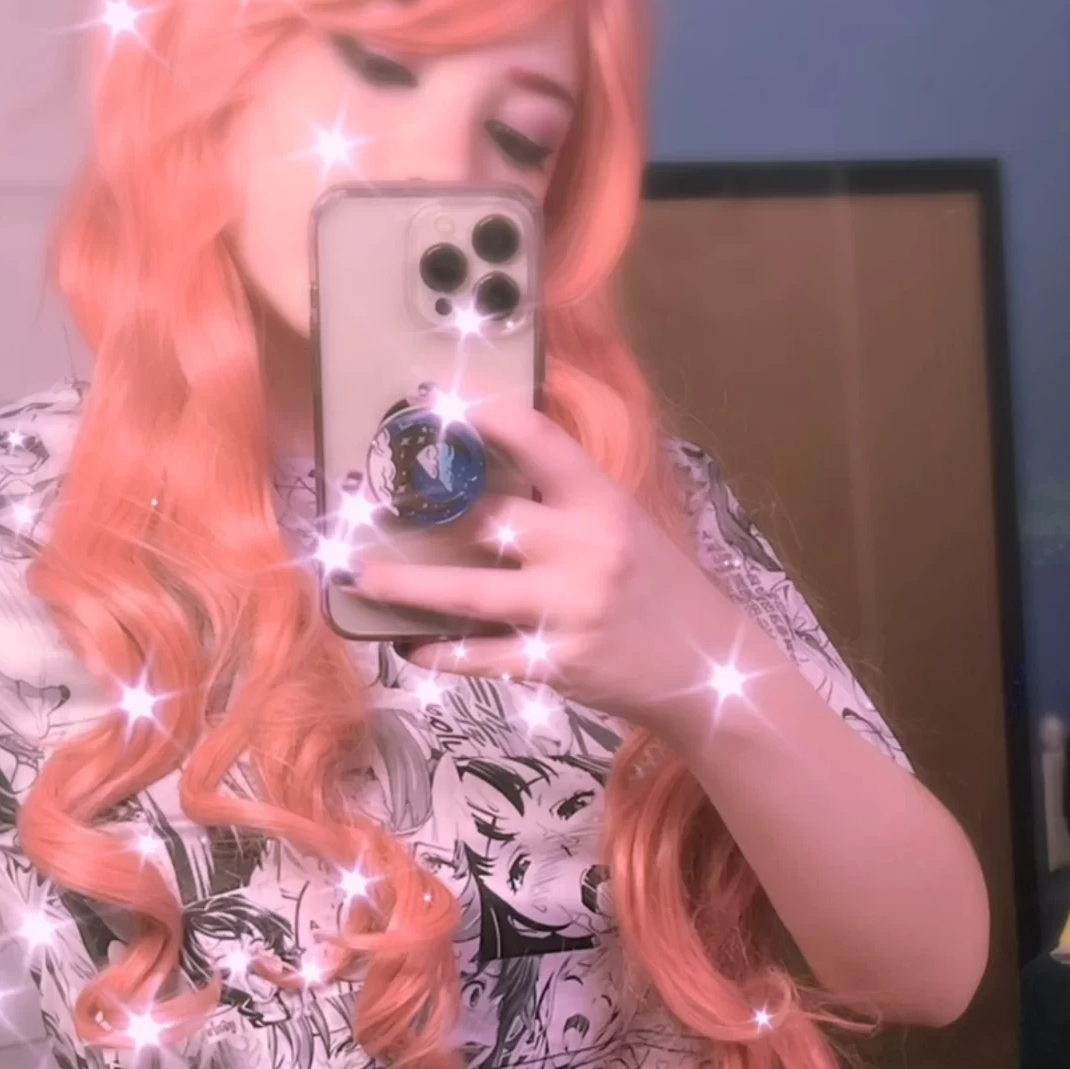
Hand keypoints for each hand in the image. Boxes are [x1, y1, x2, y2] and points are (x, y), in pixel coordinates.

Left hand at [351, 397, 740, 728]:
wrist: (706, 667)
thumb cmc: (656, 586)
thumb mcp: (623, 524)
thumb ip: (564, 499)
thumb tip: (484, 470)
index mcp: (602, 503)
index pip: (540, 441)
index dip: (485, 417)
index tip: (437, 401)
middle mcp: (583, 552)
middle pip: (488, 520)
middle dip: (427, 512)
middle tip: (373, 501)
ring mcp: (567, 612)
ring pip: (468, 594)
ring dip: (408, 586)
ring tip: (362, 576)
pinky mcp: (555, 665)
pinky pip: (480, 658)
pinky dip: (439, 652)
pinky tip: (408, 645)